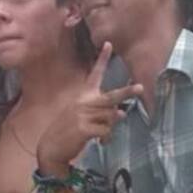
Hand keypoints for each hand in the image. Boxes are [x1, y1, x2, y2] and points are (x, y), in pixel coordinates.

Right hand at [38, 42, 140, 168]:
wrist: (51, 147)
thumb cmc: (68, 130)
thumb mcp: (83, 117)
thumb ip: (103, 113)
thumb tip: (122, 113)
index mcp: (83, 96)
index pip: (95, 74)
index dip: (102, 59)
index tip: (109, 44)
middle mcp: (84, 103)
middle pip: (110, 97)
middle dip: (126, 92)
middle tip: (140, 88)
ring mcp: (83, 115)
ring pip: (110, 117)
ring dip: (110, 127)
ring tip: (101, 135)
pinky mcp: (84, 128)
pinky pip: (106, 131)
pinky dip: (106, 138)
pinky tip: (100, 142)